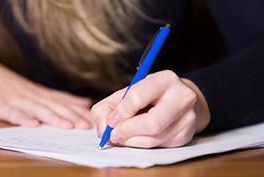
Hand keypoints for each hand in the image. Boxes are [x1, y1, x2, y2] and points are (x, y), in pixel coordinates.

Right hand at [0, 52, 92, 127]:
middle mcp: (31, 95)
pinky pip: (12, 112)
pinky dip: (22, 118)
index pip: (64, 102)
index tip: (94, 119)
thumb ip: (59, 97)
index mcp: (40, 94)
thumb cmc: (7, 84)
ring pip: (37, 109)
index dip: (79, 111)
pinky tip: (33, 124)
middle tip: (87, 126)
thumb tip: (83, 102)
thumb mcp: (36, 89)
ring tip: (68, 126)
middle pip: (54, 106)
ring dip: (54, 118)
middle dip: (72, 116)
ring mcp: (15, 99)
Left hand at [91, 70, 209, 147]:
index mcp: (165, 79)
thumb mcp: (126, 93)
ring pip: (154, 139)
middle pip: (151, 124)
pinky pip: (158, 146)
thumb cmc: (147, 96)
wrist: (177, 100)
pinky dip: (141, 145)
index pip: (138, 97)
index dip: (120, 112)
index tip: (111, 121)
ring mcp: (187, 118)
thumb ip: (107, 108)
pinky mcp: (186, 135)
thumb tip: (103, 130)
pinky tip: (137, 137)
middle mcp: (182, 97)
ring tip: (122, 136)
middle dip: (127, 132)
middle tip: (113, 135)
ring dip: (132, 141)